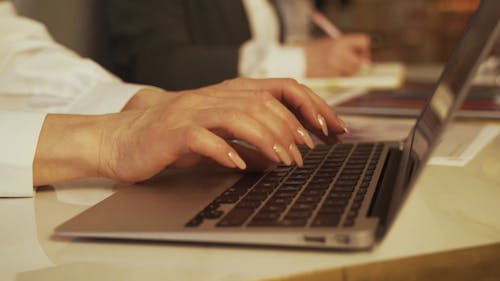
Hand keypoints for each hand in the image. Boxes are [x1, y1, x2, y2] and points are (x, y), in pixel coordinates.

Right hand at [34, 78, 347, 185]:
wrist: (121, 139)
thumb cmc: (170, 138)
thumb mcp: (217, 139)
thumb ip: (248, 143)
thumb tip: (279, 156)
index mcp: (226, 94)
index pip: (280, 88)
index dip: (310, 105)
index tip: (332, 128)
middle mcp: (211, 96)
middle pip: (264, 101)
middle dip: (293, 126)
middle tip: (308, 152)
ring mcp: (190, 111)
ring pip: (238, 114)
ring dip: (268, 137)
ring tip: (285, 159)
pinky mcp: (171, 132)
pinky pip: (202, 137)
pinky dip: (225, 150)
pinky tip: (240, 164)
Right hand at [302, 34, 370, 76]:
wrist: (294, 60)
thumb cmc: (311, 52)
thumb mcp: (329, 44)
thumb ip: (346, 49)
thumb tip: (365, 62)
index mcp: (340, 41)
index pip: (363, 42)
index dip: (363, 49)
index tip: (357, 52)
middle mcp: (340, 53)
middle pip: (360, 61)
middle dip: (356, 63)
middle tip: (345, 63)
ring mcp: (335, 66)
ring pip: (352, 72)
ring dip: (347, 71)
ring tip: (334, 68)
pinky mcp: (331, 77)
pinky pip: (342, 78)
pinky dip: (338, 77)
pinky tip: (328, 73)